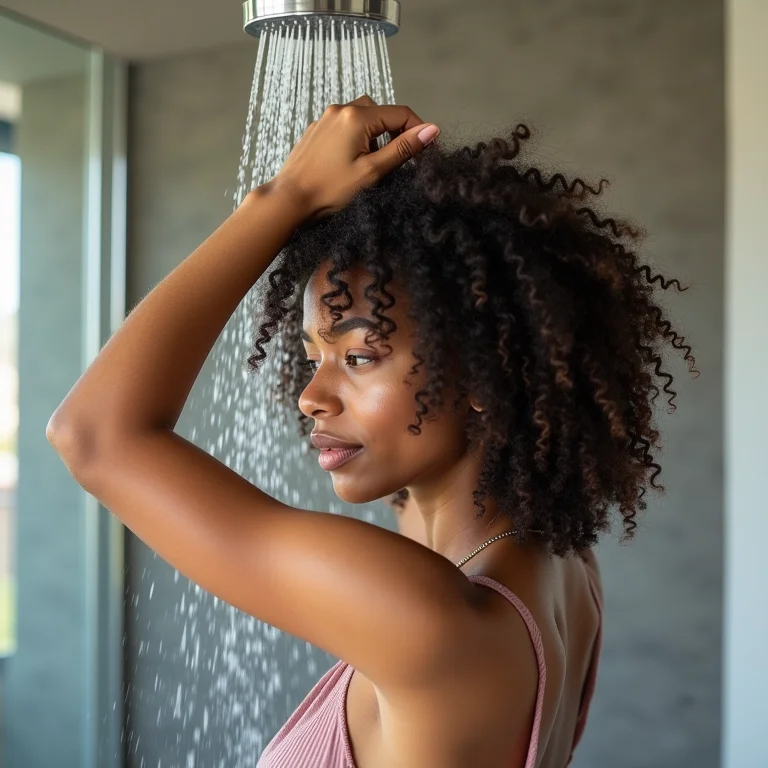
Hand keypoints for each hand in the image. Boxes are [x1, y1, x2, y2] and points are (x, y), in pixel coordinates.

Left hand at [269, 95, 438, 223]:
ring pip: (362, 117)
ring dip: (375, 136)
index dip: (418, 130)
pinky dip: (357, 138)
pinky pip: (345, 126)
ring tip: (372, 164)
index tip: (427, 151)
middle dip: (395, 133)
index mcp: (356, 117)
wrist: (289, 199)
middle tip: (397, 161)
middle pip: (381, 112)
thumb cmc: (330, 190)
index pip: (400, 113)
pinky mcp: (316, 130)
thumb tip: (432, 130)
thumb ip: (403, 149)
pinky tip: (352, 162)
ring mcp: (325, 118)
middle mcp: (340, 109)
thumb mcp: (372, 171)